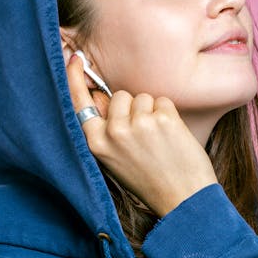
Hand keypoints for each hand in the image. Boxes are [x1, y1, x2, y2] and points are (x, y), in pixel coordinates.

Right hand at [65, 53, 218, 218]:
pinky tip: (172, 138)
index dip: (75, 78)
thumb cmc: (149, 180)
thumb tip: (102, 96)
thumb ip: (106, 130)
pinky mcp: (162, 120)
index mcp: (96, 143)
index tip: (75, 58)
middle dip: (133, 108)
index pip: (79, 103)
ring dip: (153, 113)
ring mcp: (138, 125)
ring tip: (159, 141)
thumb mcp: (115, 159)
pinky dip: (169, 115)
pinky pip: (163, 101)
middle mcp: (113, 132)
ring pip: (143, 98)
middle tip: (145, 138)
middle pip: (120, 96)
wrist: (182, 199)